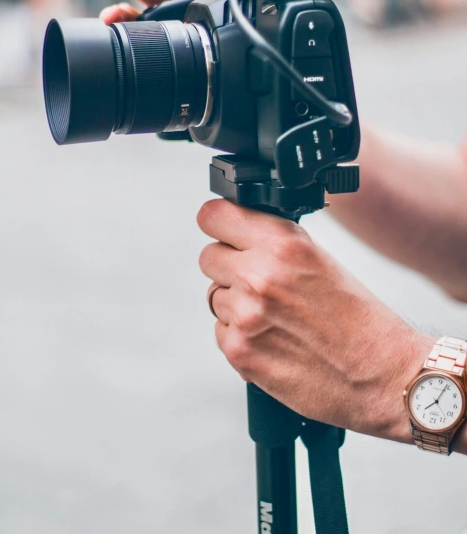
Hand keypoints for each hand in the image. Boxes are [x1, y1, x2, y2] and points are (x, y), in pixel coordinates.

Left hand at [198, 198, 433, 441]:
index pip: (212, 215)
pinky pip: (221, 331)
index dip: (219, 224)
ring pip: (215, 296)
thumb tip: (238, 234)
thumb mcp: (318, 258)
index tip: (224, 232)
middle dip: (228, 267)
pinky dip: (241, 336)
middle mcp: (259, 275)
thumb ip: (273, 242)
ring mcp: (245, 315)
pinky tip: (274, 340)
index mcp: (281, 244)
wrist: (383, 375)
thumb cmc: (359, 319)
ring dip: (236, 304)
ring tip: (277, 317)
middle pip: (208, 257)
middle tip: (258, 281)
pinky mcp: (240, 351)